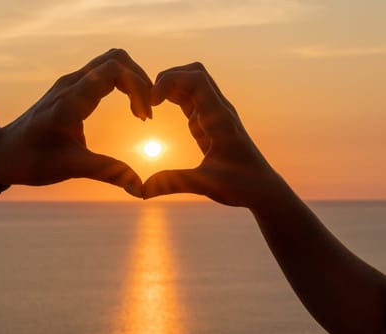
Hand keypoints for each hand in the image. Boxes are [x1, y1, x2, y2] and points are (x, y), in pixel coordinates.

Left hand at [0, 49, 151, 197]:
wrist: (0, 154)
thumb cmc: (30, 160)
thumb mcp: (70, 167)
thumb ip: (107, 172)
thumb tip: (139, 188)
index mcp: (71, 100)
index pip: (114, 70)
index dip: (138, 87)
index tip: (144, 116)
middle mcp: (70, 84)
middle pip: (116, 58)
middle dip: (139, 80)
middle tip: (146, 111)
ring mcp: (68, 84)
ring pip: (109, 62)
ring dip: (131, 80)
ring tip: (140, 110)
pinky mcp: (68, 90)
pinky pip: (101, 73)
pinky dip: (121, 83)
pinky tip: (128, 108)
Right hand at [142, 63, 282, 207]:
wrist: (263, 189)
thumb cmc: (241, 185)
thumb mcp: (205, 184)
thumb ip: (173, 183)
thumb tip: (141, 190)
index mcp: (220, 118)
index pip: (196, 80)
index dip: (170, 81)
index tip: (152, 101)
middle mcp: (219, 110)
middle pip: (194, 73)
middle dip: (168, 78)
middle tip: (148, 99)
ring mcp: (215, 115)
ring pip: (192, 83)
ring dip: (169, 86)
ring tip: (149, 104)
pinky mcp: (209, 123)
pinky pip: (190, 99)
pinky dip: (172, 97)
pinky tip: (158, 110)